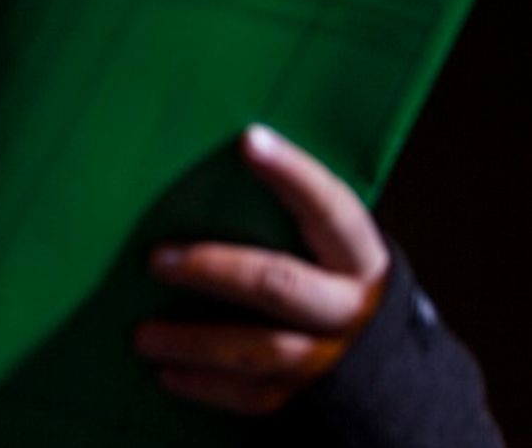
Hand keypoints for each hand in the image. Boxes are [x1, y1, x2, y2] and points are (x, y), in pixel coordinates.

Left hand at [134, 123, 390, 414]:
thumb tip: (215, 178)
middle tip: (157, 259)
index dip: (293, 173)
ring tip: (142, 336)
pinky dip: (206, 386)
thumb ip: (294, 232)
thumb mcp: (335, 262)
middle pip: (282, 284)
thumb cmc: (342, 297)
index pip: (330, 207)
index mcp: (360, 261)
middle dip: (216, 270)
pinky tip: (166, 375)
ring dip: (195, 342)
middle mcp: (351, 309)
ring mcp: (334, 361)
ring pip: (259, 349)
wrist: (400, 388)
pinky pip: (252, 397)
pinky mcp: (311, 403)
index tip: (249, 139)